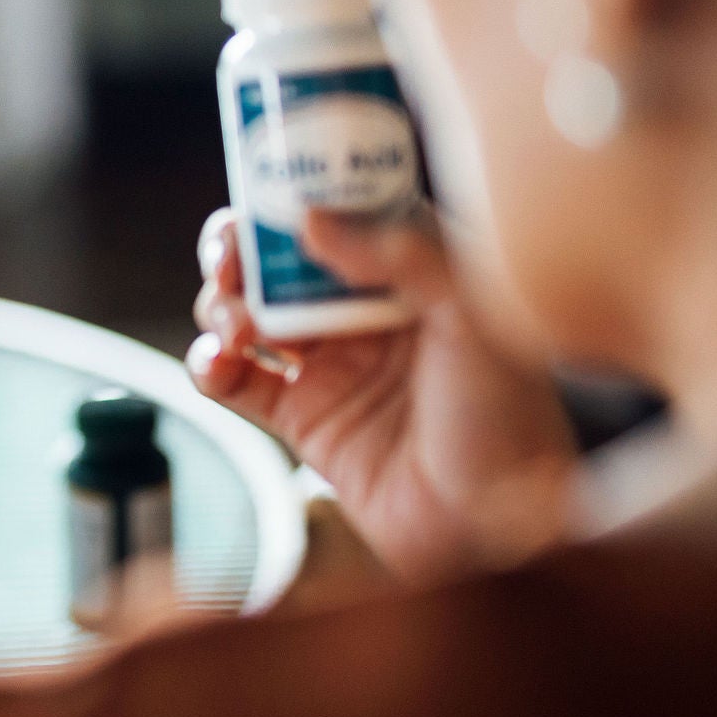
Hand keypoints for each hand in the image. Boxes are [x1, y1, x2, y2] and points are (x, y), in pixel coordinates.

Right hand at [190, 205, 578, 581]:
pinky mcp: (300, 418)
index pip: (343, 207)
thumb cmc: (507, 419)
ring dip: (221, 304)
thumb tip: (309, 217)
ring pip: (247, 310)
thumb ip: (399, 253)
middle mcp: (365, 311)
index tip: (264, 184)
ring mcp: (329, 363)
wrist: (493, 531)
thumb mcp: (473, 315)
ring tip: (236, 326)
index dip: (298, 189)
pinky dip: (209, 363)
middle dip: (240, 248)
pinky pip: (234, 378)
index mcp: (414, 272)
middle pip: (279, 257)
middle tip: (229, 258)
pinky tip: (218, 361)